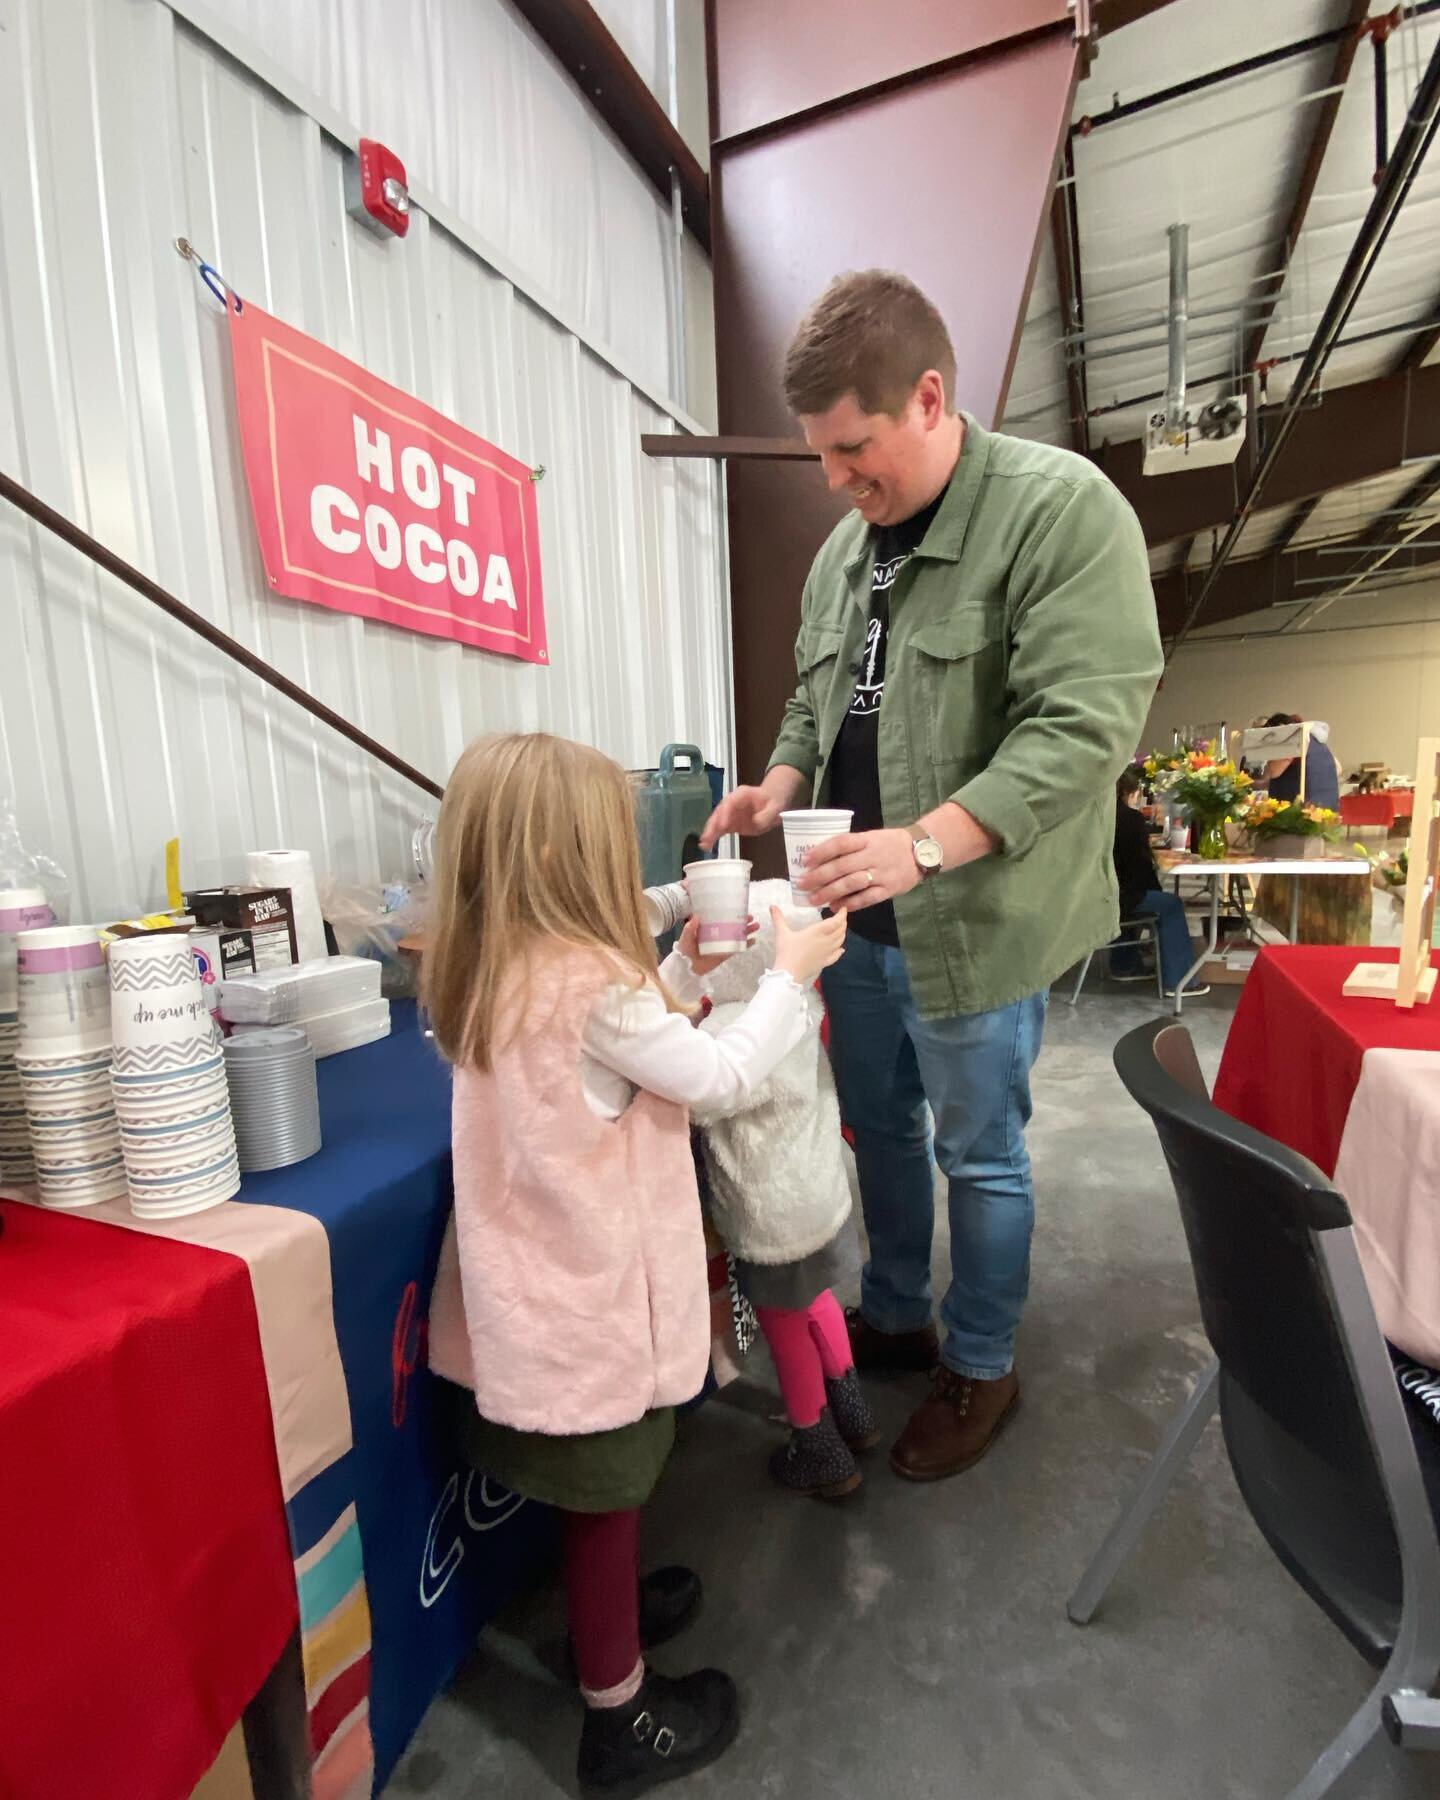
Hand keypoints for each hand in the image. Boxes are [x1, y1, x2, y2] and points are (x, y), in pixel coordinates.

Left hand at [678, 913, 758, 977]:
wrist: (687, 967)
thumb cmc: (685, 950)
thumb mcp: (686, 936)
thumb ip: (690, 927)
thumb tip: (697, 916)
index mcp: (709, 927)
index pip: (722, 917)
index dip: (731, 913)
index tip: (739, 908)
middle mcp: (717, 934)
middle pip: (733, 926)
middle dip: (743, 921)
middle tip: (751, 917)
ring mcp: (722, 944)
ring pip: (737, 936)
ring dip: (747, 931)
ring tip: (756, 926)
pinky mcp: (725, 954)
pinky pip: (737, 948)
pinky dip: (745, 945)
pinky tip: (753, 940)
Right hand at [700, 786, 781, 848]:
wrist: (772, 802)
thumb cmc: (773, 802)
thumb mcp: (775, 808)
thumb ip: (766, 815)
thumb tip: (755, 822)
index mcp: (742, 795)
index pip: (730, 803)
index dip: (725, 814)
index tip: (723, 826)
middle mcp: (731, 803)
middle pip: (719, 812)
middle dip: (712, 825)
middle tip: (707, 838)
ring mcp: (729, 813)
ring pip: (716, 822)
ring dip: (710, 833)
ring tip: (704, 845)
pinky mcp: (730, 823)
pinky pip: (719, 830)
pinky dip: (713, 837)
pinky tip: (707, 846)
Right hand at [772, 906, 847, 985]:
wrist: (789, 973)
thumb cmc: (786, 951)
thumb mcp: (782, 933)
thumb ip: (778, 918)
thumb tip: (772, 906)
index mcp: (817, 932)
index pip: (835, 922)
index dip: (842, 915)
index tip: (843, 909)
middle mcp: (825, 941)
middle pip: (840, 930)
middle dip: (843, 923)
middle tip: (842, 917)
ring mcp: (826, 953)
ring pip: (840, 942)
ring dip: (843, 934)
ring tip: (841, 929)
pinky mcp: (824, 962)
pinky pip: (836, 955)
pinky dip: (840, 950)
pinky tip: (841, 949)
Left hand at [797, 828, 920, 912]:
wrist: (922, 852)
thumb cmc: (890, 843)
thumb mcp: (872, 837)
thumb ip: (851, 846)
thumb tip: (821, 857)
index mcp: (867, 840)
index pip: (841, 843)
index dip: (822, 851)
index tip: (805, 859)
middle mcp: (873, 856)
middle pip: (842, 866)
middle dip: (819, 877)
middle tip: (801, 885)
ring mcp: (882, 873)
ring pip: (852, 884)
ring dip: (830, 892)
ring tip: (814, 900)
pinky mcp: (889, 889)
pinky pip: (867, 898)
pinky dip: (850, 903)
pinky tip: (836, 907)